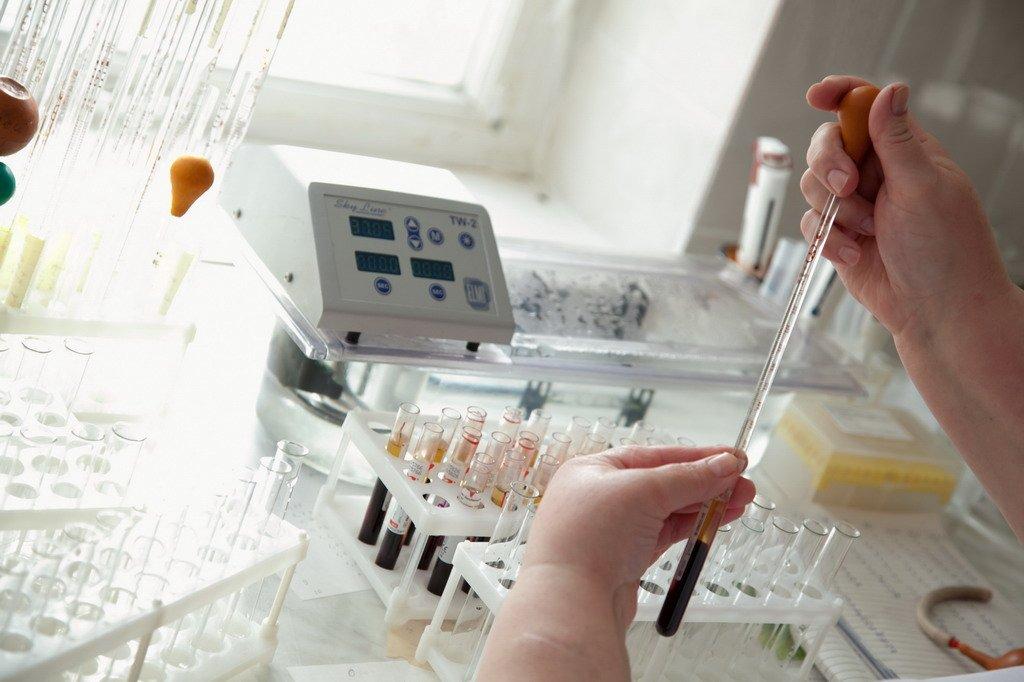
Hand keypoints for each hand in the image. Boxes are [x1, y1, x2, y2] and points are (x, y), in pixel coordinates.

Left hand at [522, 445, 754, 624]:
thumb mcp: (643, 492)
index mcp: (593, 470)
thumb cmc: (590, 538)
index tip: (732, 458)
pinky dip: (691, 528)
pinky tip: (716, 523)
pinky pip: (664, 535)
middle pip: (662, 483)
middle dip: (705, 483)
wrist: (570, 604)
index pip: (653, 456)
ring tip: (740, 503)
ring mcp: (612, 530)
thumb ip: (688, 478)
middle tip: (744, 485)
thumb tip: (726, 465)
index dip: (696, 457)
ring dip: (703, 506)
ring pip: (666, 511)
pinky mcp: (624, 559)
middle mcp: (600, 497)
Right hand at [799, 76, 1014, 342]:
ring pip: (813, 186)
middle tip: (848, 187)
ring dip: (835, 211)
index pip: (866, 106)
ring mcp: (856, 205)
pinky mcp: (839, 235)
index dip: (839, 94)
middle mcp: (878, 173)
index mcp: (905, 150)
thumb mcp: (922, 186)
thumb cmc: (946, 250)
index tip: (816, 96)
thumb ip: (896, 139)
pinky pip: (811, 224)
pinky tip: (855, 253)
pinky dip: (828, 239)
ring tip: (866, 232)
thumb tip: (889, 89)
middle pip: (828, 143)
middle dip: (829, 164)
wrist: (936, 311)